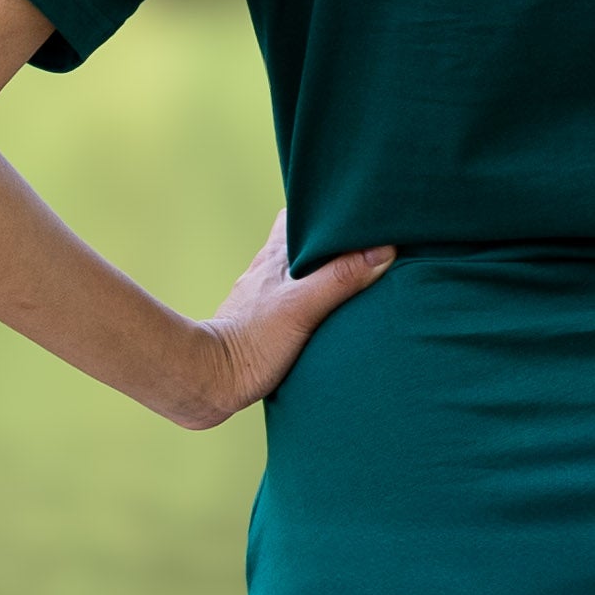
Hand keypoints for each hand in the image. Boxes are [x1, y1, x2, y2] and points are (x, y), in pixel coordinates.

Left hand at [178, 210, 395, 425]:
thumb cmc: (251, 342)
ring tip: (352, 283)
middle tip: (360, 249)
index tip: (353, 214)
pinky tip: (325, 318)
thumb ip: (341, 278)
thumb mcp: (302, 307)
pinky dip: (309, 303)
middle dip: (327, 245)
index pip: (297, 218)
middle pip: (299, 245)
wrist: (211, 381)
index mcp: (274, 257)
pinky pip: (291, 304)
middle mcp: (265, 273)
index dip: (322, 213)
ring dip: (319, 277)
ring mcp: (261, 299)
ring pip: (295, 276)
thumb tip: (383, 250)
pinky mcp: (261, 326)